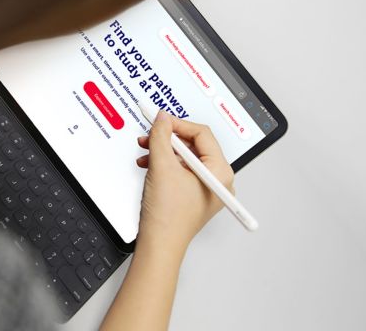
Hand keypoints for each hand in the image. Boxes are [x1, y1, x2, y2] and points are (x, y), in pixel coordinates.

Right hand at [135, 111, 233, 250]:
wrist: (159, 245)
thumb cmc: (168, 217)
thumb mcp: (162, 166)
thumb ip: (161, 137)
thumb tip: (162, 119)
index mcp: (219, 172)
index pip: (202, 134)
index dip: (178, 124)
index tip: (160, 120)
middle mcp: (217, 179)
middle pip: (193, 145)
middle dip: (168, 139)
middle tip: (150, 134)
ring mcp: (206, 187)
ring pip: (184, 157)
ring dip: (163, 151)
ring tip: (146, 152)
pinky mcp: (194, 194)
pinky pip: (181, 170)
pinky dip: (164, 164)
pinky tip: (149, 164)